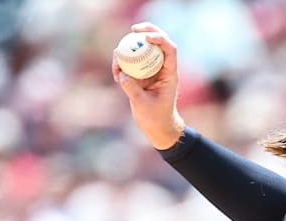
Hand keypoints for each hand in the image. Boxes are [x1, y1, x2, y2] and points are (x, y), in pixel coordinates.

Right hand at [112, 23, 184, 149]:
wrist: (158, 127)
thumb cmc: (156, 118)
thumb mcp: (144, 105)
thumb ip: (133, 89)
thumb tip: (122, 75)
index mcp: (169, 74)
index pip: (169, 50)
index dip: (160, 39)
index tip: (146, 36)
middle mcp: (162, 69)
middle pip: (158, 43)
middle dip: (147, 31)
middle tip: (133, 29)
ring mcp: (151, 71)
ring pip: (142, 51)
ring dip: (129, 49)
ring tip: (116, 60)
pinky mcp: (140, 75)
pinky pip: (131, 63)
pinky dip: (121, 64)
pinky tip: (115, 73)